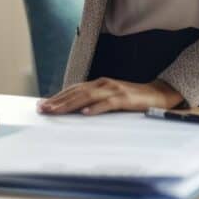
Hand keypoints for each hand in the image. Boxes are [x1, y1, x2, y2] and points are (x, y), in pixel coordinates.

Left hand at [36, 78, 184, 115]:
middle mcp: (103, 84)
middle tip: (43, 109)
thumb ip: (94, 101)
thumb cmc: (131, 98)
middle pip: (76, 92)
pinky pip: (108, 104)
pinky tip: (85, 114)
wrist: (157, 94)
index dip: (57, 96)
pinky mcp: (125, 99)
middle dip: (58, 101)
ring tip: (56, 111)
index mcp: (98, 84)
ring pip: (87, 96)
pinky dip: (96, 108)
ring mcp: (114, 90)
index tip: (42, 104)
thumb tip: (75, 111)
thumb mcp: (110, 98)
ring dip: (70, 104)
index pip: (73, 89)